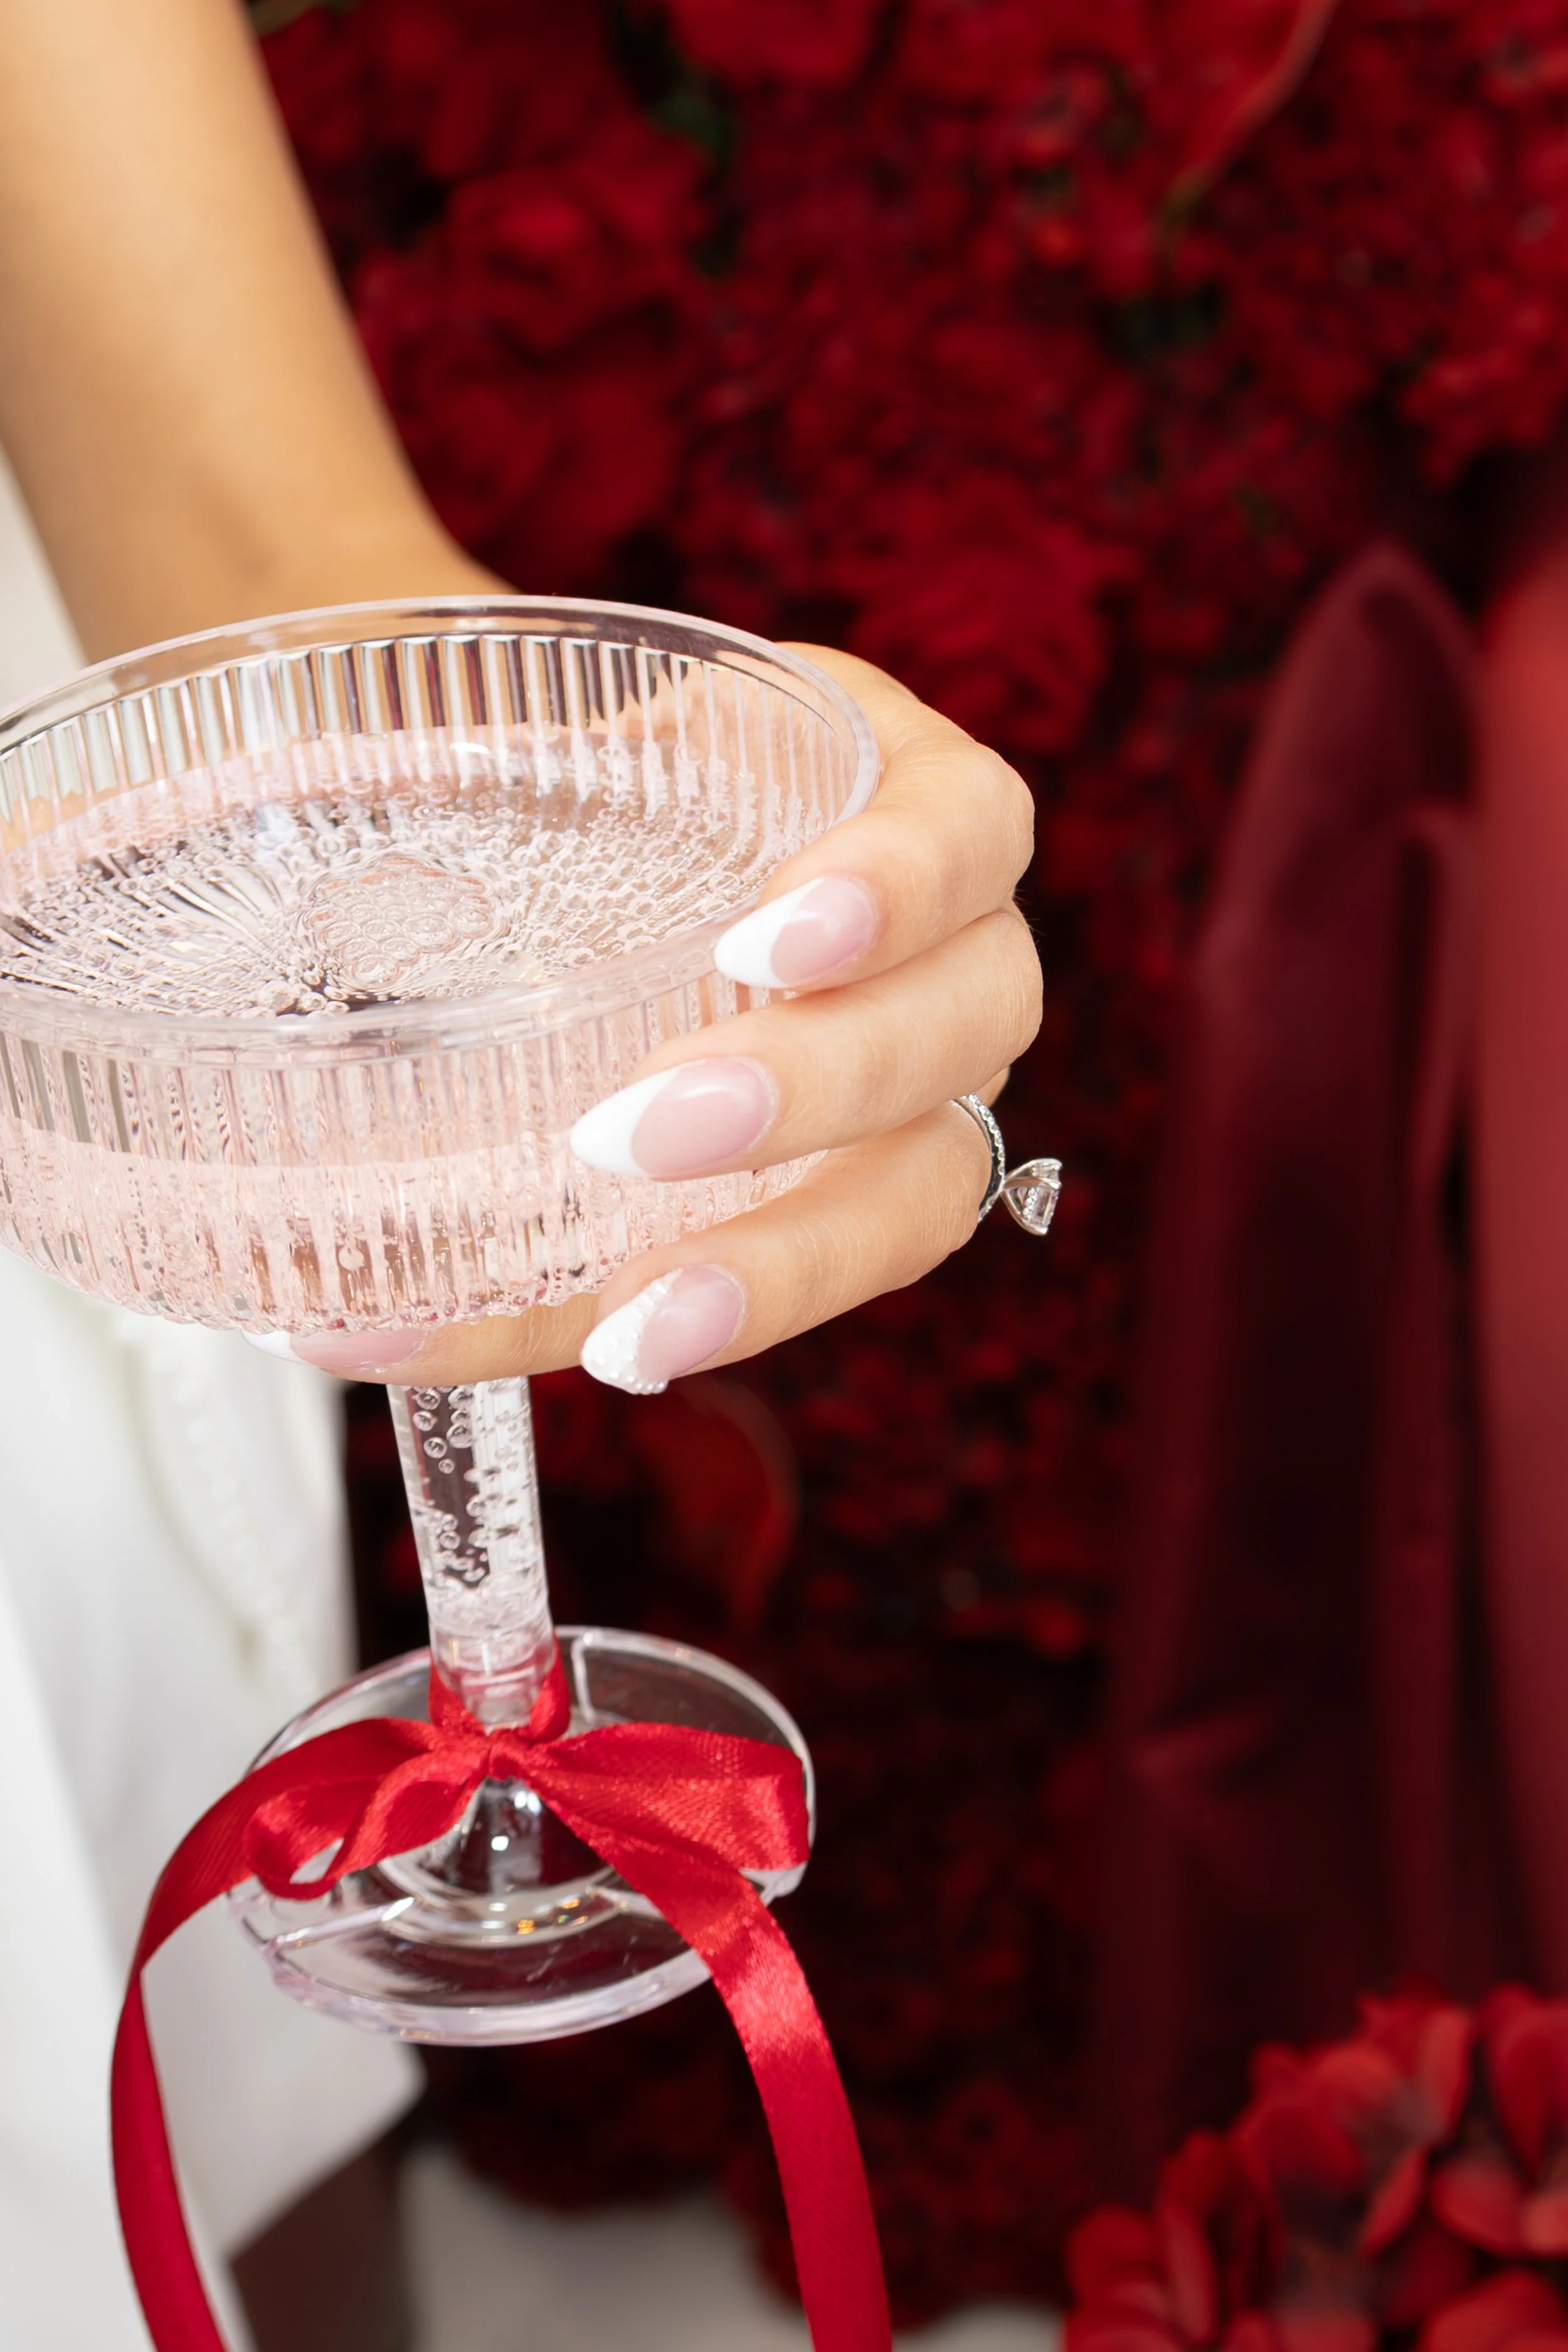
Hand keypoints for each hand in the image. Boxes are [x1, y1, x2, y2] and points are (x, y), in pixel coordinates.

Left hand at [289, 648, 1041, 1390]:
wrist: (600, 844)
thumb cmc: (615, 785)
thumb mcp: (579, 741)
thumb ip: (492, 772)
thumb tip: (213, 812)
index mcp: (903, 797)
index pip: (967, 831)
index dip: (892, 891)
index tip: (757, 945)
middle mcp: (949, 953)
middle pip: (966, 1029)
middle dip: (812, 1092)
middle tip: (632, 1136)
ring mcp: (920, 1091)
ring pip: (921, 1193)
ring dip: (774, 1269)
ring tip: (623, 1335)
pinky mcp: (848, 1202)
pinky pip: (789, 1281)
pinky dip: (660, 1316)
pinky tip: (535, 1347)